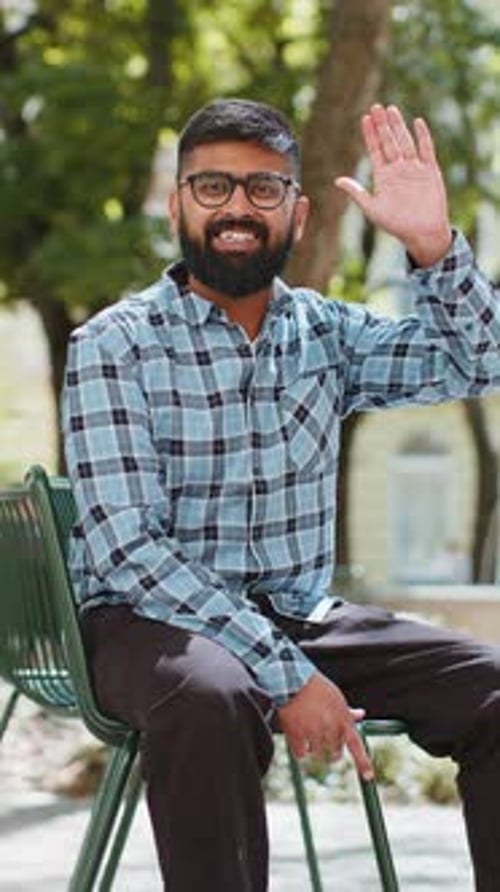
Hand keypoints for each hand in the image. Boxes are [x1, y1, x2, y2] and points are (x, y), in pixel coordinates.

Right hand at [277, 672, 373, 779]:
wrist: (293, 681)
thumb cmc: (317, 688)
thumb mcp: (336, 698)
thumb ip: (348, 711)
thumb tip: (361, 714)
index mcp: (342, 719)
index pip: (356, 744)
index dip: (363, 762)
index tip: (368, 777)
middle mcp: (330, 728)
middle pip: (335, 752)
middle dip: (331, 749)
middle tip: (324, 738)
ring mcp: (313, 732)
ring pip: (317, 754)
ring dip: (314, 748)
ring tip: (308, 730)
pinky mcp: (297, 735)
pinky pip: (301, 754)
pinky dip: (299, 749)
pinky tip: (298, 735)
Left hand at [335, 104, 452, 266]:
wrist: (422, 233)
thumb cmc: (396, 224)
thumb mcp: (372, 208)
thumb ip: (357, 193)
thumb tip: (337, 181)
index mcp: (384, 177)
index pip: (375, 150)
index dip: (370, 134)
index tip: (364, 118)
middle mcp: (398, 169)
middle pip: (389, 142)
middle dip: (382, 125)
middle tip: (376, 107)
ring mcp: (414, 169)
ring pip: (405, 142)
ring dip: (398, 126)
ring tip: (391, 109)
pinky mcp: (430, 171)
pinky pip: (426, 150)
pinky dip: (423, 137)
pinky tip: (417, 122)